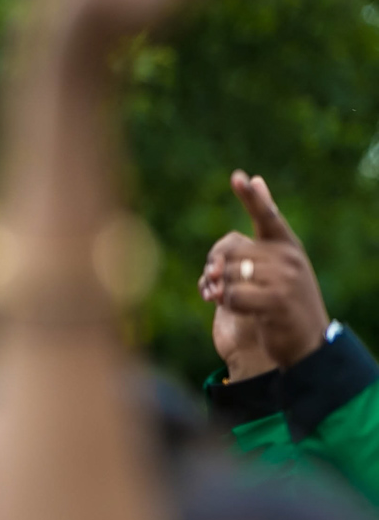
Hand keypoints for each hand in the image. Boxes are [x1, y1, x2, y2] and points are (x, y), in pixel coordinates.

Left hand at [198, 171, 330, 369]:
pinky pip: (234, 295)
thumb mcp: (275, 271)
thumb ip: (255, 246)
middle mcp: (288, 258)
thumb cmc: (282, 303)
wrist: (307, 342)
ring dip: (218, 288)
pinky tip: (233, 308)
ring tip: (221, 297)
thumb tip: (234, 223)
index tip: (239, 177)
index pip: (267, 216)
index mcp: (287, 246)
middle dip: (214, 267)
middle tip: (210, 282)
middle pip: (231, 250)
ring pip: (229, 274)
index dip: (252, 198)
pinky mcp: (277, 302)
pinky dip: (226, 304)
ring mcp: (285, 279)